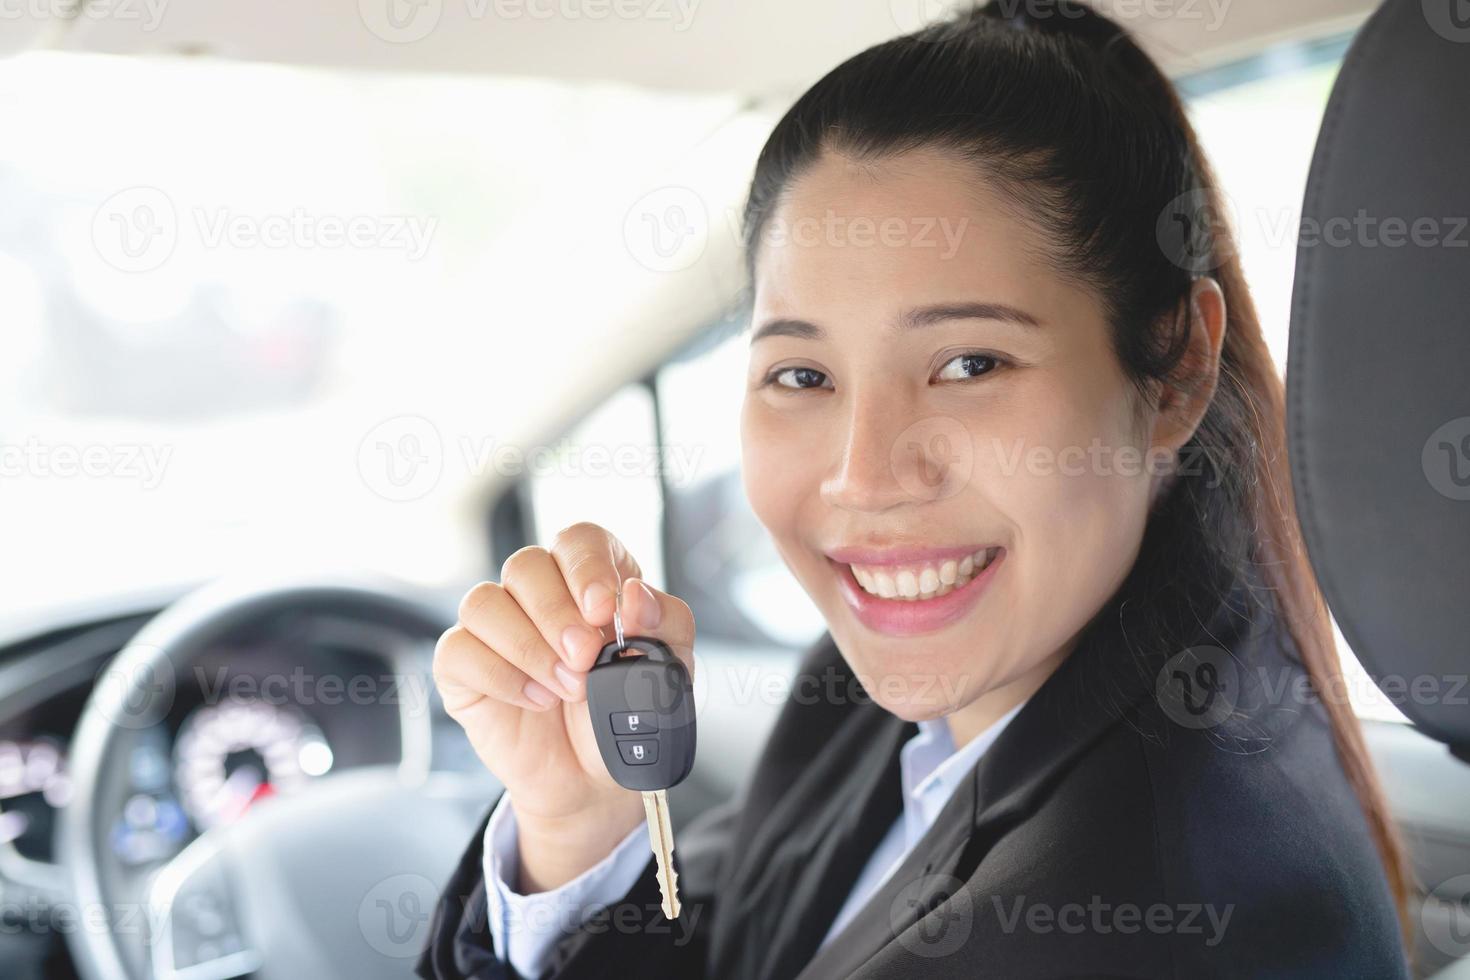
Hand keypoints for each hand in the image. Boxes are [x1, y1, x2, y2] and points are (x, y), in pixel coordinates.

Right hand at [433, 522, 695, 890]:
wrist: (596, 779)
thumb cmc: (626, 714)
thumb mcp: (668, 670)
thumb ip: (666, 624)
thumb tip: (637, 596)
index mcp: (590, 580)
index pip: (579, 541)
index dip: (587, 566)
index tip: (604, 608)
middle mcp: (538, 594)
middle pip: (527, 565)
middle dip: (557, 613)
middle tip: (585, 659)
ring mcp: (496, 627)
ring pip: (485, 601)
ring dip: (529, 647)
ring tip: (568, 688)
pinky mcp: (464, 665)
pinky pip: (459, 648)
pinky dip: (500, 675)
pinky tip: (535, 699)